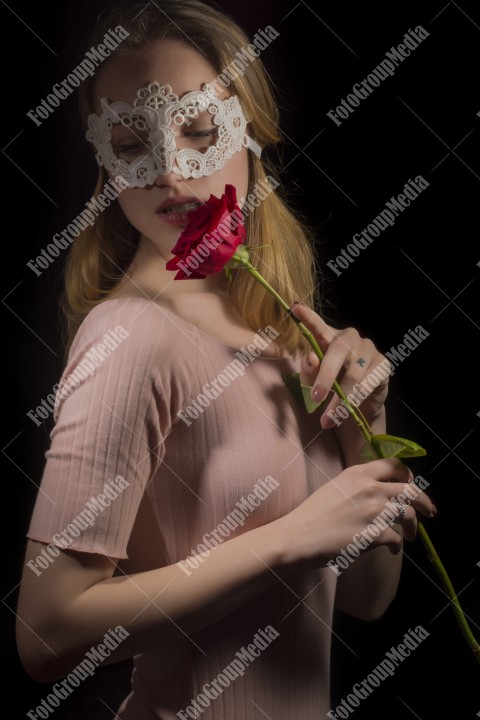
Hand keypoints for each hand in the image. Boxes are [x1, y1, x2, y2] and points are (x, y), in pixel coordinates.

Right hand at [277, 458, 435, 568]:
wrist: (299, 535)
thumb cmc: (312, 514)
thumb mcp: (335, 486)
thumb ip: (358, 485)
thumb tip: (378, 492)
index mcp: (358, 473)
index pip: (395, 465)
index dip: (408, 475)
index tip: (411, 484)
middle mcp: (370, 487)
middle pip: (411, 490)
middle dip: (424, 501)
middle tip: (429, 511)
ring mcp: (374, 510)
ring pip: (408, 514)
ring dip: (412, 527)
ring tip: (411, 535)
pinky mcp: (375, 533)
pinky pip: (397, 538)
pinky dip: (397, 545)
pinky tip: (393, 549)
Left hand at [291, 303, 389, 428]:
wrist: (361, 403)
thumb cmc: (332, 385)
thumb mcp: (313, 381)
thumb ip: (309, 370)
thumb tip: (312, 359)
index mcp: (329, 337)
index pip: (318, 326)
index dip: (308, 317)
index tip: (295, 307)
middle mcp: (350, 337)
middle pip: (337, 353)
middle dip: (325, 378)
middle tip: (315, 399)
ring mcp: (368, 348)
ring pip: (353, 376)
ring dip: (339, 401)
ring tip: (327, 420)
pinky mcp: (383, 363)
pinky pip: (368, 384)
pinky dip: (355, 401)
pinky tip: (348, 412)